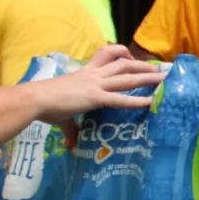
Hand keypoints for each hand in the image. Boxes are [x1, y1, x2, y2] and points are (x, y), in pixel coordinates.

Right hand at [29, 46, 165, 124]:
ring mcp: (95, 84)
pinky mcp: (94, 97)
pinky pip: (120, 98)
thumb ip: (71, 127)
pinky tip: (150, 102)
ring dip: (147, 77)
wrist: (35, 99)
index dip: (123, 54)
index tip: (134, 59)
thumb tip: (70, 145)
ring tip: (164, 79)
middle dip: (143, 65)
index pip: (106, 54)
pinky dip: (137, 100)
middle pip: (124, 63)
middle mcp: (93, 74)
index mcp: (85, 72)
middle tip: (160, 70)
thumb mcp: (62, 112)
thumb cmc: (45, 104)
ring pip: (127, 76)